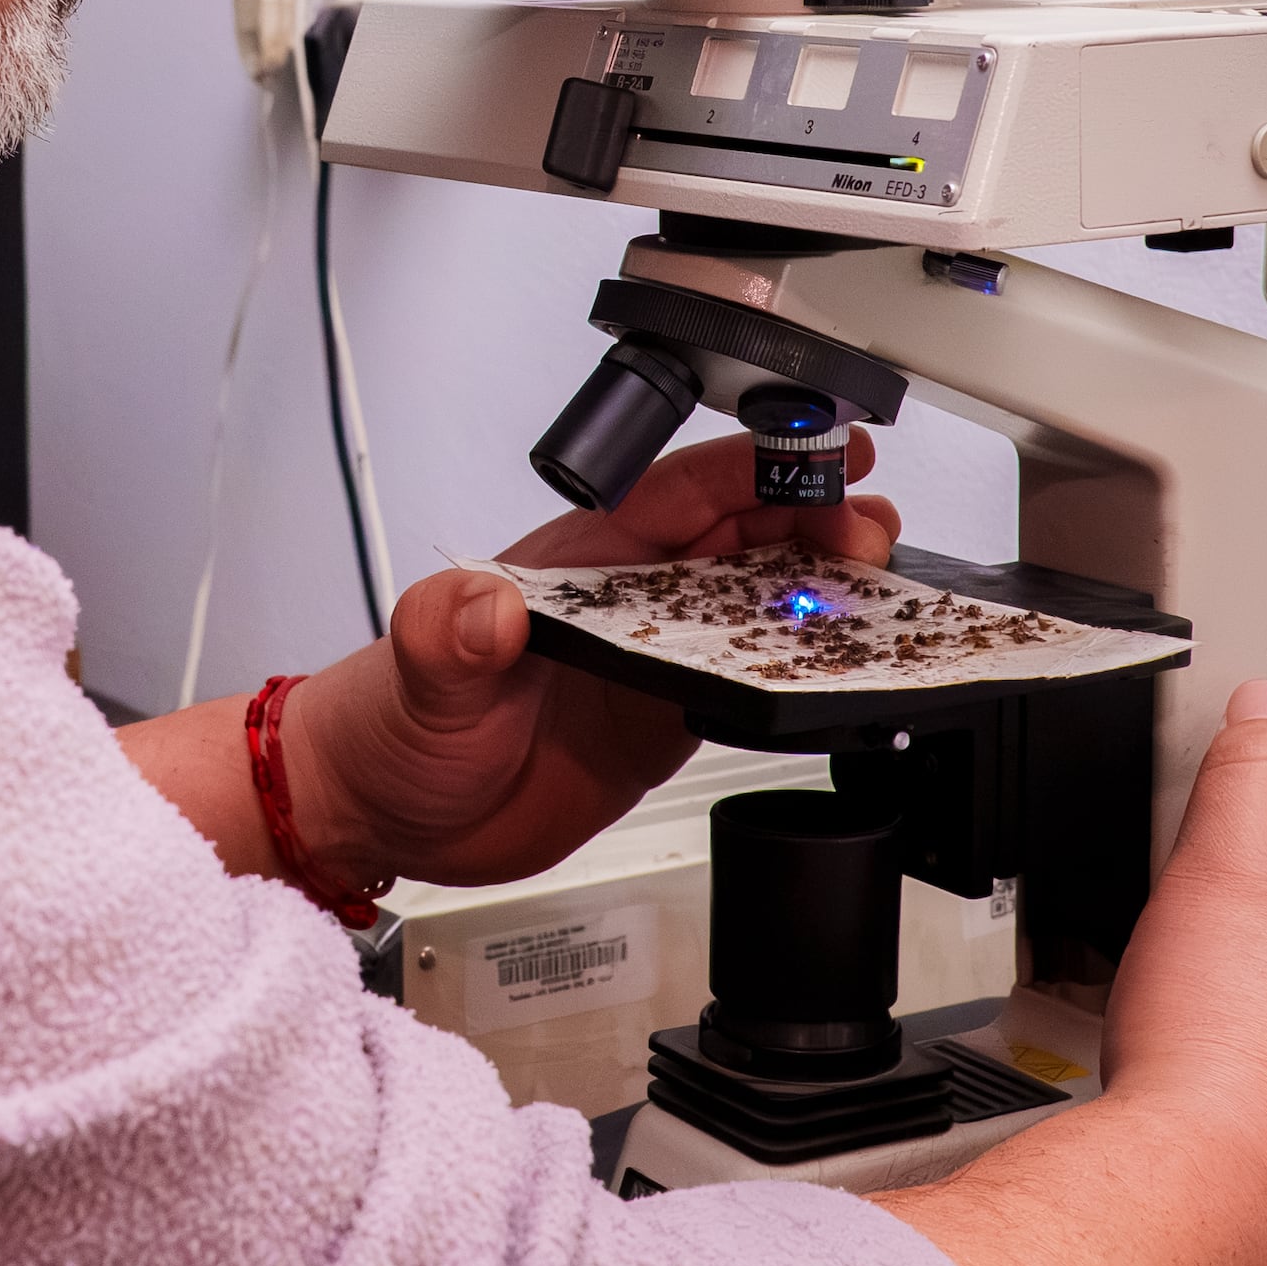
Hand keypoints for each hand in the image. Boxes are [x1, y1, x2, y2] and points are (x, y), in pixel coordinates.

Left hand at [236, 428, 896, 897]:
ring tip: (884, 597)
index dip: (757, 467)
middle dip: (817, 524)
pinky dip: (801, 674)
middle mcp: (625, 599)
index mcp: (580, 563)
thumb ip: (450, 634)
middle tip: (874, 538)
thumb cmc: (388, 724)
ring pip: (758, 605)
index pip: (683, 493)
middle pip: (742, 538)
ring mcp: (649, 658)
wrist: (381, 811)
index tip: (824, 454)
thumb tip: (486, 604)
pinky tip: (842, 673)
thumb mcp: (420, 672)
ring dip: (821, 594)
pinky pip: (749, 683)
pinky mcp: (660, 722)